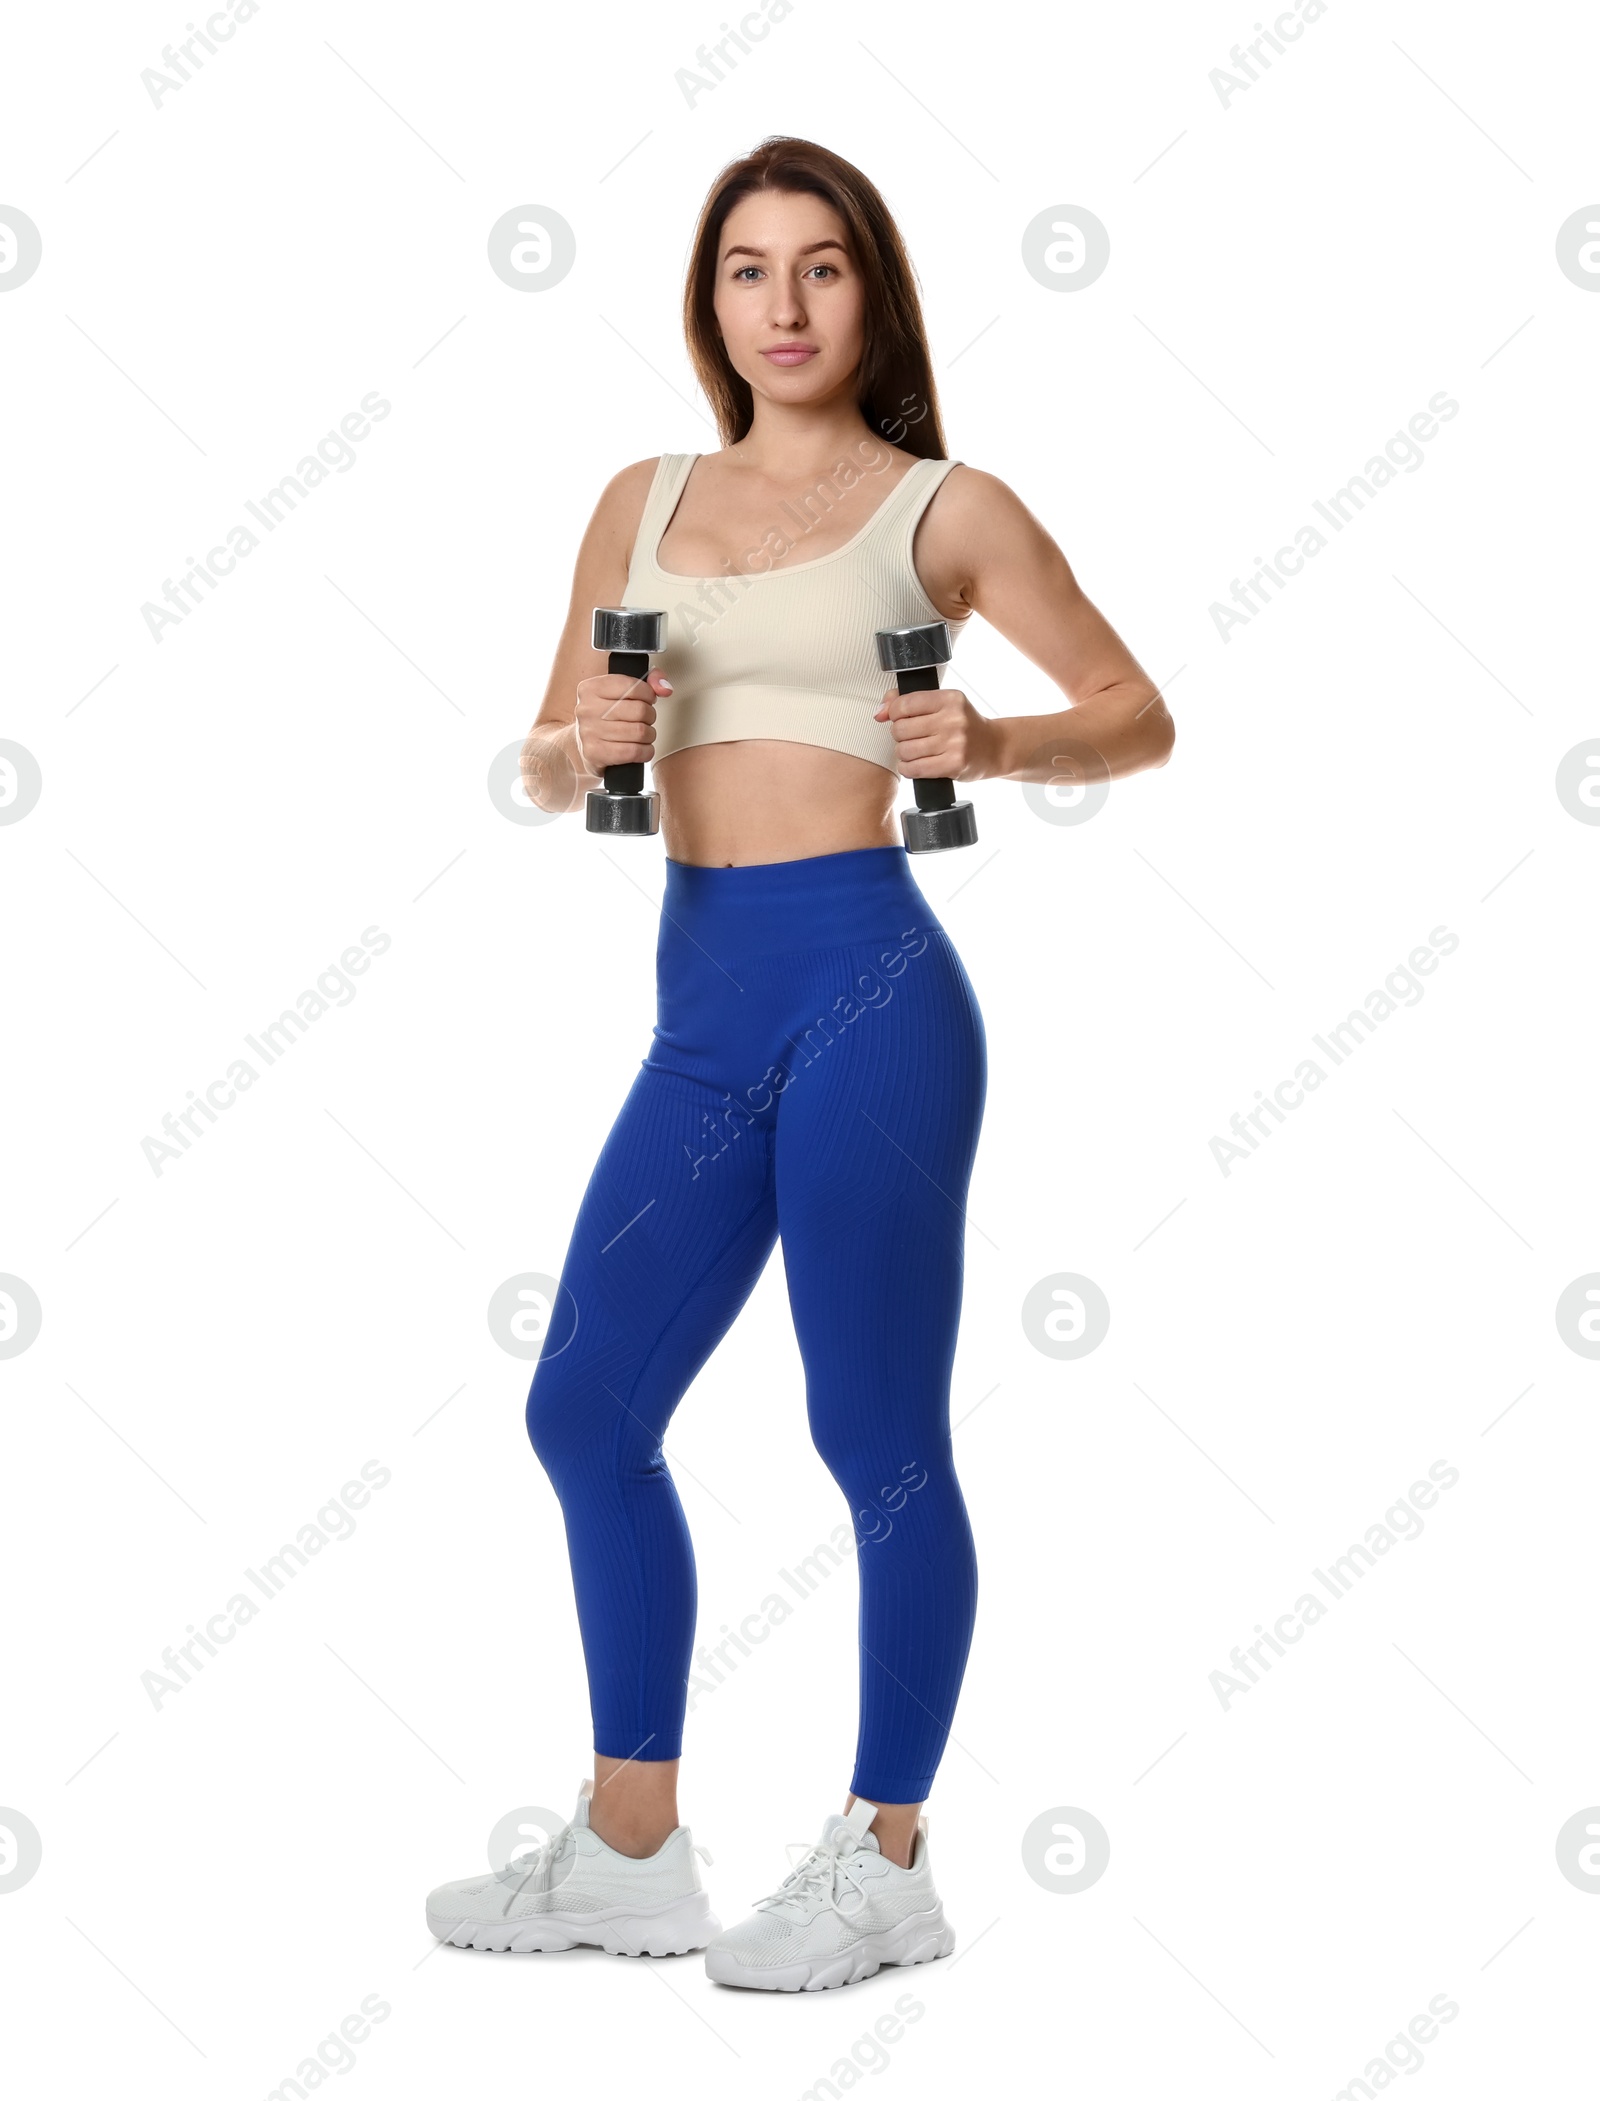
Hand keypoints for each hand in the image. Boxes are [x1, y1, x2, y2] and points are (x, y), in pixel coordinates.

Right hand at [574, 668, 670, 777]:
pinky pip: (634, 752)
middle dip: (650, 716)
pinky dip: (646, 751)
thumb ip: (648, 681)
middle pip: (639, 710)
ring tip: (643, 734)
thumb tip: (664, 688)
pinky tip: (642, 748)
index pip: (632, 686)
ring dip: (649, 735)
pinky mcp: (596, 753)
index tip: (648, 699)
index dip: (648, 694)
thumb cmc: (606, 718)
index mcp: (591, 688)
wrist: (584, 748)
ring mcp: (589, 732)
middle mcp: (587, 709)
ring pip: (639, 732)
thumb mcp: (621, 693)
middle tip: (646, 719)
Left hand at [872, 684, 994, 779]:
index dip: (895, 713)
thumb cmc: (965, 725)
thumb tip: (879, 713)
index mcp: (950, 699)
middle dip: (899, 735)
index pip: (905, 704)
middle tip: (910, 737)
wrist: (994, 748)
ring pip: (905, 750)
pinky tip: (915, 765)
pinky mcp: (953, 765)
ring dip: (903, 753)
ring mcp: (954, 743)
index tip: (900, 718)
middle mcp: (953, 719)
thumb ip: (909, 701)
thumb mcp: (943, 704)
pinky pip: (914, 768)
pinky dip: (908, 768)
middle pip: (901, 729)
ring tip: (914, 752)